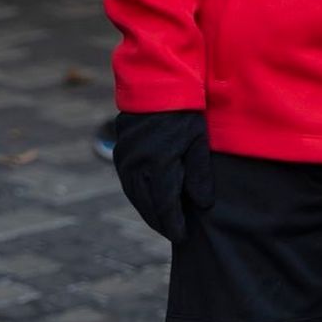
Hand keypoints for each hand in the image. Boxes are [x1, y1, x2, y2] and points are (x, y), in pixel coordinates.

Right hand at [111, 110, 213, 242]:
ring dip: (148, 211)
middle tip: (174, 234)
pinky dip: (139, 196)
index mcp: (158, 165)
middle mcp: (136, 166)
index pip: (165, 206)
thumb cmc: (184, 112)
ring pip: (135, 196)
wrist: (155, 84)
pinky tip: (149, 201)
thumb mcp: (198, 141)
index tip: (183, 237)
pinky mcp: (119, 153)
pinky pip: (128, 184)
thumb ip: (199, 174)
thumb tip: (202, 204)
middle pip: (147, 206)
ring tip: (162, 222)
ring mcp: (124, 160)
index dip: (174, 225)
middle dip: (161, 222)